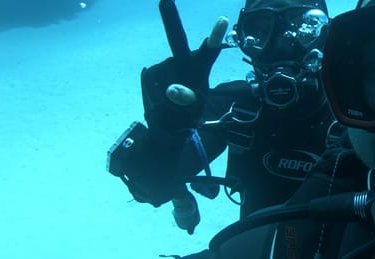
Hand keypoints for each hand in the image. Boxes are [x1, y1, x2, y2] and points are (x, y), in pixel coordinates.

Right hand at [141, 16, 230, 132]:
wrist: (168, 125)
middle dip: (170, 17)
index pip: (211, 51)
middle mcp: (182, 62)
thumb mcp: (192, 109)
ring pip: (164, 77)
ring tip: (172, 102)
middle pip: (176, 38)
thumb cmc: (186, 114)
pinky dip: (156, 97)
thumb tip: (171, 89)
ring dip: (168, 94)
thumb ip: (186, 99)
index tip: (224, 19)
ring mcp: (165, 66)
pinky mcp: (150, 73)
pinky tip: (161, 100)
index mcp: (200, 68)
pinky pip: (153, 86)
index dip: (216, 36)